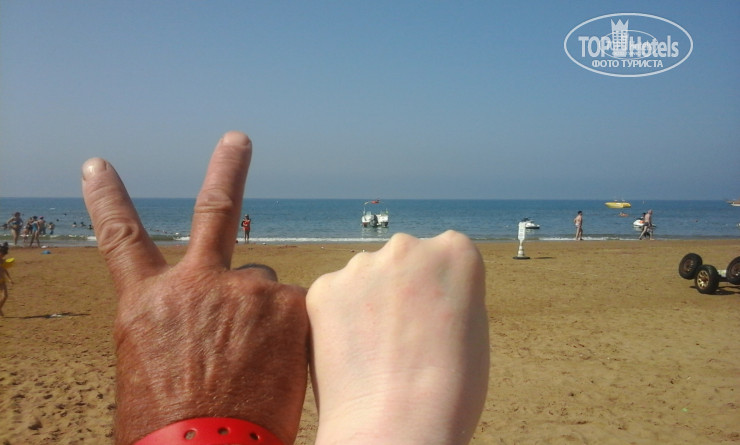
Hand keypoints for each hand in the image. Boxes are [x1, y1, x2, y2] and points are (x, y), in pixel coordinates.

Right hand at [82, 132, 308, 444]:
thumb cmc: (172, 425)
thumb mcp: (150, 365)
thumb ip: (178, 324)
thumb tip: (207, 318)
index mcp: (147, 302)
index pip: (120, 236)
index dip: (107, 198)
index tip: (98, 166)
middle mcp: (196, 283)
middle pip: (215, 209)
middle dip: (228, 167)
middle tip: (238, 140)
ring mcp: (244, 290)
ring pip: (264, 287)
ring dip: (264, 314)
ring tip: (257, 360)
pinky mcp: (288, 307)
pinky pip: (297, 312)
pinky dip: (293, 334)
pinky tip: (283, 366)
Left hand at [306, 231, 489, 443]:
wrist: (397, 427)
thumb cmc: (450, 390)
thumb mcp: (473, 327)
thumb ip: (449, 293)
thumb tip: (425, 289)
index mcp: (456, 251)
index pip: (446, 255)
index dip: (440, 292)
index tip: (437, 319)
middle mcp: (408, 246)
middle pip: (404, 260)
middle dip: (402, 288)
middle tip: (402, 336)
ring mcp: (362, 265)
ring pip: (365, 277)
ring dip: (367, 300)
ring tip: (374, 350)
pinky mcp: (324, 288)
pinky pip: (334, 296)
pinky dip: (338, 318)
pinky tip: (350, 352)